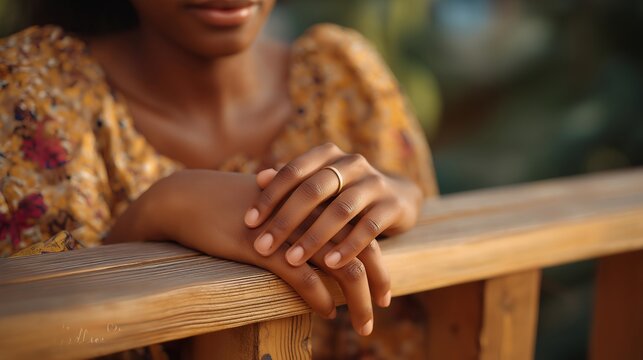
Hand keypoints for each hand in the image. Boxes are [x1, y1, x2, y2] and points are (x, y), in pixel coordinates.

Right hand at [107, 169, 385, 334]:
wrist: (191, 199)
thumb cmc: (234, 207)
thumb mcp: (276, 207)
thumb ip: (303, 220)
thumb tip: (324, 248)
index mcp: (318, 200)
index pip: (363, 231)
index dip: (378, 262)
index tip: (384, 288)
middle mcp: (313, 213)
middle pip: (362, 250)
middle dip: (378, 283)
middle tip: (384, 306)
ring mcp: (293, 231)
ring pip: (342, 269)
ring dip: (358, 301)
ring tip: (363, 324)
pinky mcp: (268, 249)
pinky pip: (306, 279)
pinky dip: (321, 299)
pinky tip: (327, 312)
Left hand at [245, 142, 421, 266]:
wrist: (398, 197)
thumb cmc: (344, 193)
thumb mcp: (320, 183)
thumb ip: (292, 180)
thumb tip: (260, 178)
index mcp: (328, 155)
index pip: (293, 171)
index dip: (269, 196)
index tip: (249, 223)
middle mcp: (352, 163)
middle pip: (313, 190)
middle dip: (285, 221)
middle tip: (262, 247)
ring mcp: (375, 183)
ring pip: (340, 210)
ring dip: (314, 238)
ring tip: (292, 261)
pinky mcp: (393, 205)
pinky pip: (369, 228)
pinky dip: (348, 247)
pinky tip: (330, 265)